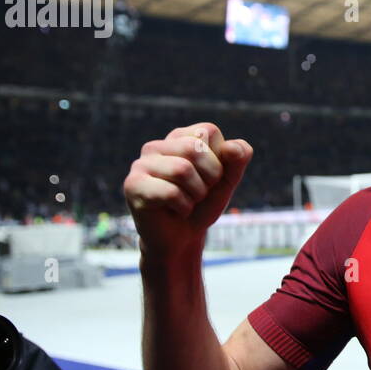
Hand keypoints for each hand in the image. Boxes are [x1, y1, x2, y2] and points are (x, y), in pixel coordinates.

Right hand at [123, 123, 252, 256]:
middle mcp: (156, 146)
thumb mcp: (227, 180)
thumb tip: (232, 147)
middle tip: (200, 193)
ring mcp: (141, 165)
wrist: (183, 238)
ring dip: (196, 194)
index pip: (208, 131)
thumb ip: (238, 159)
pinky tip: (176, 211)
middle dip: (209, 177)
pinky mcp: (133, 186)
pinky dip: (184, 207)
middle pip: (194, 147)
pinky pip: (170, 192)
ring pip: (181, 169)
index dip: (219, 159)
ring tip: (188, 202)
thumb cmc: (202, 204)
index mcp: (178, 137)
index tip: (210, 177)